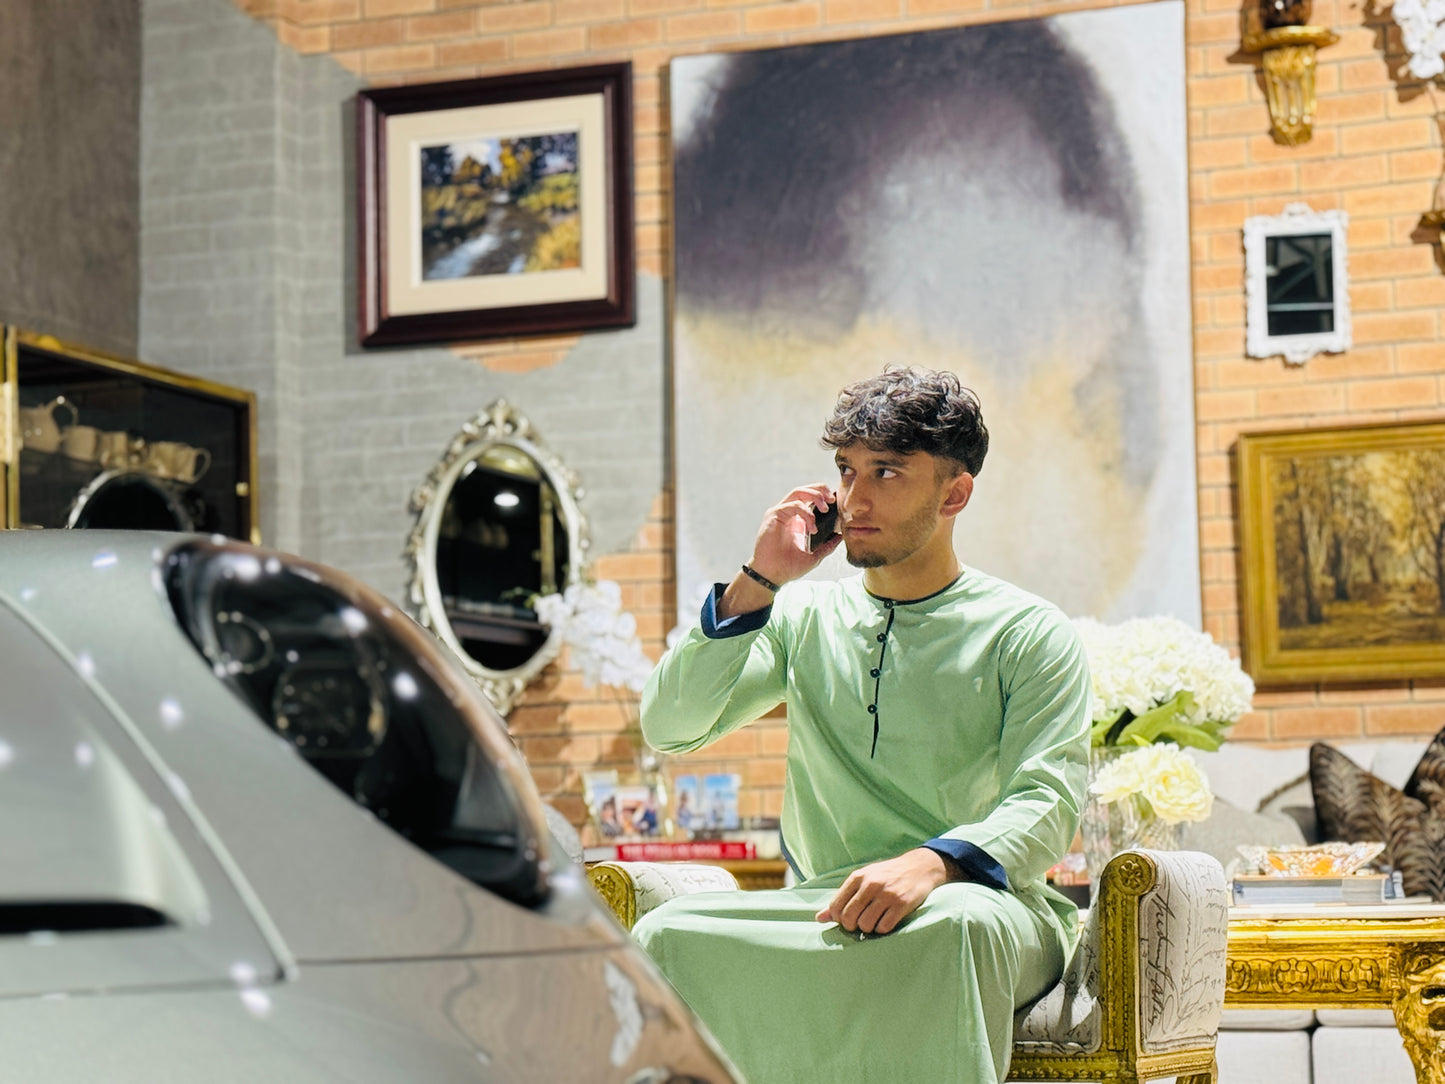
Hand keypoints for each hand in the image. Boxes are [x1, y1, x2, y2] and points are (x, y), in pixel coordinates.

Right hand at [746, 483, 841, 586]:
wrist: (772, 576)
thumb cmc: (788, 568)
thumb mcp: (814, 556)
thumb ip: (827, 546)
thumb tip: (840, 537)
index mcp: (797, 520)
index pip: (809, 498)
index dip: (822, 494)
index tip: (834, 501)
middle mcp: (788, 514)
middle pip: (803, 490)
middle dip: (819, 490)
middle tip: (831, 499)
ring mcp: (779, 513)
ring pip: (797, 493)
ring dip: (814, 496)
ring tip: (824, 509)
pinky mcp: (773, 516)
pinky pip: (791, 505)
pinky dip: (805, 512)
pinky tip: (811, 527)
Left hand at [814, 849, 951, 934]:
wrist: (919, 867)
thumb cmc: (886, 875)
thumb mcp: (863, 880)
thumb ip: (842, 898)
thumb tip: (819, 918)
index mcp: (858, 877)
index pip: (836, 906)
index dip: (838, 918)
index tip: (847, 918)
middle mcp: (871, 884)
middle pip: (849, 918)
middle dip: (852, 926)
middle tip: (860, 923)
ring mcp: (887, 894)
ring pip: (866, 925)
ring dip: (868, 928)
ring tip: (874, 920)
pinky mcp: (902, 904)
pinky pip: (884, 927)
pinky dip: (882, 929)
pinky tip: (886, 920)